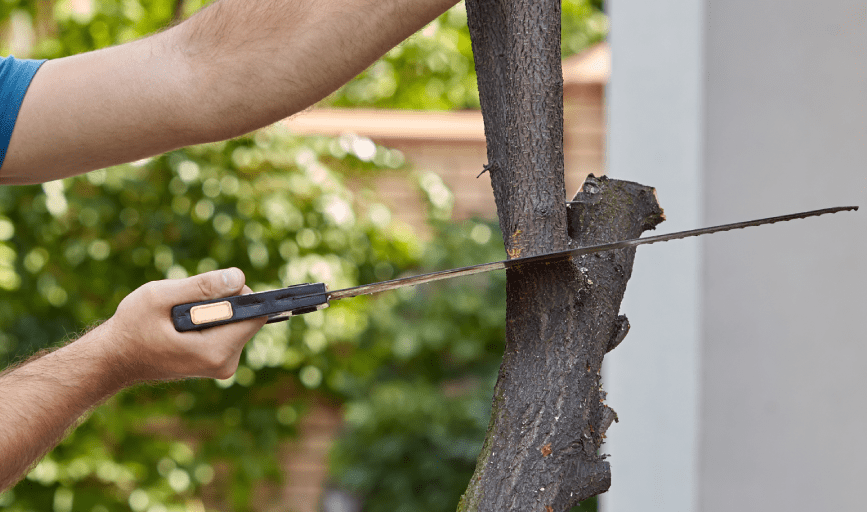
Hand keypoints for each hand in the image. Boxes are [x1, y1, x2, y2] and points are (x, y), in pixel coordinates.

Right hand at [105, 268, 266, 382]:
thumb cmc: (132, 327)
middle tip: (185, 305)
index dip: (239, 294)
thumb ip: (202, 286)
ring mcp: (223, 365)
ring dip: (214, 310)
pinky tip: (184, 325)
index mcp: (216, 352)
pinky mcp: (218, 362)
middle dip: (223, 302)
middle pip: (247, 317)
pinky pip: (227, 329)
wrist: (115, 359)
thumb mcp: (160, 297)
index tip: (211, 289)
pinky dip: (211, 320)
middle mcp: (226, 363)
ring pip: (237, 322)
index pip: (256, 314)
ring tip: (181, 317)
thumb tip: (239, 277)